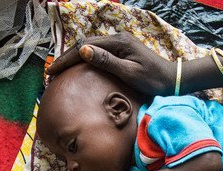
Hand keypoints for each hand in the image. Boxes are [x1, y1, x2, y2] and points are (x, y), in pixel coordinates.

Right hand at [46, 32, 175, 95]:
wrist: (171, 80)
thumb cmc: (152, 79)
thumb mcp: (129, 72)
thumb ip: (106, 61)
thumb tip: (83, 51)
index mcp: (117, 42)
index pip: (84, 47)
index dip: (66, 59)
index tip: (52, 72)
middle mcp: (117, 39)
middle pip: (84, 45)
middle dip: (66, 58)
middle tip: (51, 73)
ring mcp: (119, 44)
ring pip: (90, 48)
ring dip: (73, 58)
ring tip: (60, 71)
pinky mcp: (121, 51)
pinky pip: (97, 52)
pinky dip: (84, 60)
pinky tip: (77, 68)